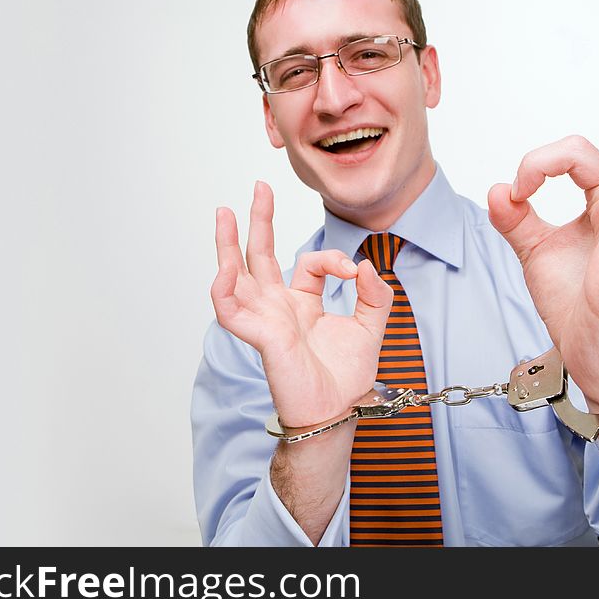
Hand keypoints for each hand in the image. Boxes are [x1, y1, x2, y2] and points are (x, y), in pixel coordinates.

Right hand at [211, 181, 393, 426]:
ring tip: (223, 212)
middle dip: (258, 221)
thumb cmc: (347, 376)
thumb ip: (375, 295)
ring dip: (226, 245)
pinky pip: (230, 311)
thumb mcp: (371, 326)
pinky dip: (223, 289)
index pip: (308, 263)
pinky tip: (225, 267)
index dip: (331, 258)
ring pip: (235, 276)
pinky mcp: (261, 336)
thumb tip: (365, 264)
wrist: (339, 410)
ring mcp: (265, 319)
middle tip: (259, 187)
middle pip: (259, 256)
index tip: (355, 272)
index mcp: (302, 303)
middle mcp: (278, 307)